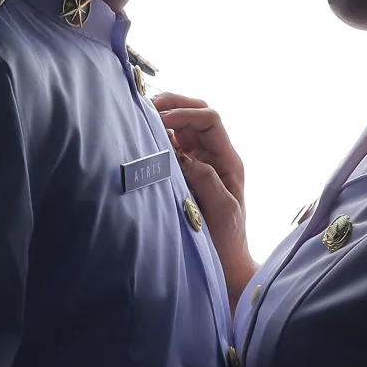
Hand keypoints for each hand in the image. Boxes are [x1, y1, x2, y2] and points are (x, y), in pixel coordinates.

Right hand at [153, 92, 255, 300]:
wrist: (225, 263)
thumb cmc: (227, 240)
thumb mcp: (221, 209)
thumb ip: (204, 178)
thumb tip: (179, 153)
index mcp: (228, 160)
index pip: (210, 120)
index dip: (186, 113)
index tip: (162, 119)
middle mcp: (214, 156)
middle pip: (196, 113)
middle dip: (174, 103)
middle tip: (146, 106)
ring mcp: (198, 162)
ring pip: (182, 126)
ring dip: (163, 116)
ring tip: (139, 116)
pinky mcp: (184, 173)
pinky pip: (171, 145)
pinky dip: (156, 136)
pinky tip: (140, 136)